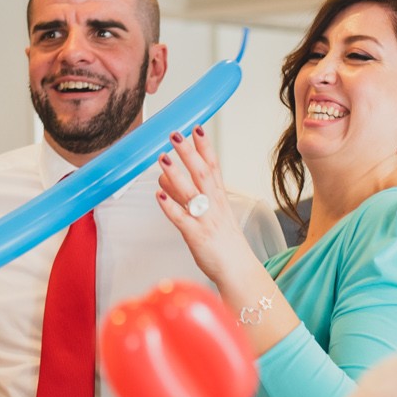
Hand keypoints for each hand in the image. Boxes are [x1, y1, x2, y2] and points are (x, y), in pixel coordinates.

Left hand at [155, 127, 254, 286]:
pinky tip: (158, 194)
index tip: (196, 127)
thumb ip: (187, 194)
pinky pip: (182, 219)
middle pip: (202, 173)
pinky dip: (169, 206)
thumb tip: (164, 176)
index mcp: (219, 198)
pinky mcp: (197, 236)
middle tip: (175, 134)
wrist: (238, 269)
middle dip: (189, 152)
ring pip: (191, 192)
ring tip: (162, 156)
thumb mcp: (210, 212)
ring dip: (176, 173)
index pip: (213, 166)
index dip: (205, 147)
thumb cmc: (223, 241)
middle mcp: (214, 205)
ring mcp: (206, 219)